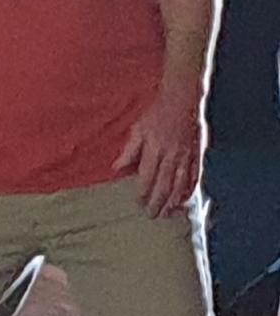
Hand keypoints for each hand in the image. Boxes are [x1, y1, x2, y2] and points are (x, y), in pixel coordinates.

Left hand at [114, 87, 205, 216]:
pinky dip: (190, 188)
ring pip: (181, 183)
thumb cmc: (157, 113)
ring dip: (174, 199)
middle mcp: (171, 156)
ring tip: (169, 212)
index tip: (139, 203)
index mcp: (155, 150)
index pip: (148, 177)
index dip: (144, 192)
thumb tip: (117, 168)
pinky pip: (195, 175)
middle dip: (159, 202)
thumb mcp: (137, 129)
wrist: (182, 100)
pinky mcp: (196, 154)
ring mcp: (186, 156)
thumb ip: (129, 151)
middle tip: (153, 215)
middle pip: (165, 184)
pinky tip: (187, 198)